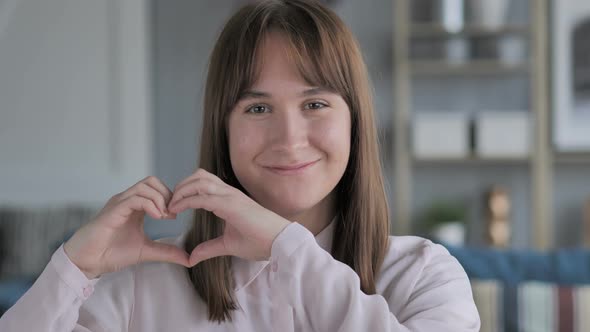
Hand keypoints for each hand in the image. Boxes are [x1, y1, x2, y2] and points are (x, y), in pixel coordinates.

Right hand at [64, 176, 189, 278]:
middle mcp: (127, 200)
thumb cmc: (112, 253)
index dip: (169, 198)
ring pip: (145, 186)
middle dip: (167, 194)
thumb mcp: (146, 251)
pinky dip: (150, 205)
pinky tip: (157, 218)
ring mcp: (119, 203)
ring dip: (160, 199)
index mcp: (135, 206)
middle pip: (152, 181)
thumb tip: (188, 258)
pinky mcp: (113, 210)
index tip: (175, 216)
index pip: (156, 188)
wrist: (88, 262)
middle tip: (172, 214)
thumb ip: (166, 252)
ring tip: (165, 217)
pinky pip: (135, 198)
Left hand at [168, 168, 290, 265]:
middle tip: (168, 204)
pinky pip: (202, 196)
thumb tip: (192, 257)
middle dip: (180, 187)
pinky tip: (176, 211)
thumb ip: (209, 248)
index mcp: (229, 198)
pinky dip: (185, 201)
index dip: (186, 190)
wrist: (279, 242)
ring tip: (171, 206)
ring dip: (181, 191)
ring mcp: (230, 196)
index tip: (173, 206)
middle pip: (198, 176)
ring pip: (199, 181)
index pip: (203, 183)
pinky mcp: (230, 204)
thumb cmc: (260, 241)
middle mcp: (229, 192)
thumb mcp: (228, 245)